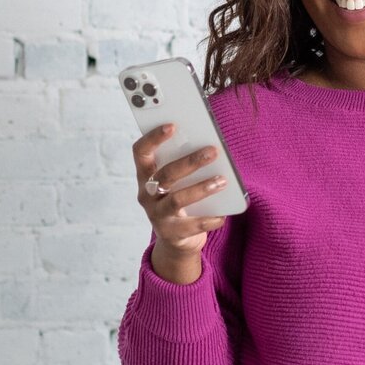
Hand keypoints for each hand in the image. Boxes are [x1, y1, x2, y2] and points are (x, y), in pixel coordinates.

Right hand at [133, 123, 227, 258]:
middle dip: (190, 161)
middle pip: (165, 175)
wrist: (177, 239)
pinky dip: (209, 219)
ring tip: (222, 181)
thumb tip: (210, 147)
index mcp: (146, 175)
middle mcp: (147, 194)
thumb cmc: (180, 198)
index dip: (153, 138)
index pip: (141, 152)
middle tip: (213, 151)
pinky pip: (191, 226)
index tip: (172, 125)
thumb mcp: (179, 180)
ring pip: (177, 199)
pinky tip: (223, 215)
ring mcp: (157, 215)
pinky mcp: (171, 233)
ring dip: (202, 188)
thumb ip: (186, 165)